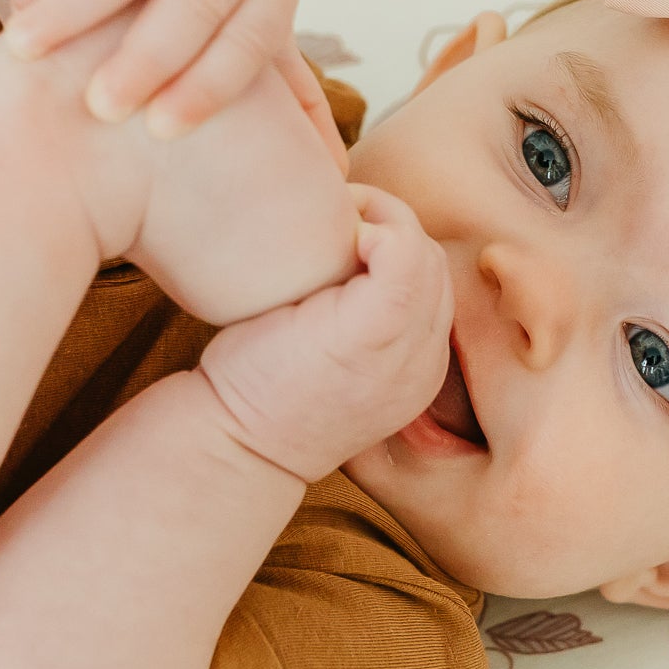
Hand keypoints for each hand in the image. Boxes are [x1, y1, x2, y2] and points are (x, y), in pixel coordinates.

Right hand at [0, 0, 308, 137]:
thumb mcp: (242, 19)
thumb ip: (280, 90)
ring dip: (77, 6)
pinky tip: (18, 9)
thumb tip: (334, 179)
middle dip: (149, 53)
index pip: (252, 35)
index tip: (162, 131)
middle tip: (101, 109)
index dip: (211, 83)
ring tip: (30, 55)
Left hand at [195, 187, 451, 481]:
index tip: (341, 245)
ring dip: (383, 221)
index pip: (432, 290)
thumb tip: (335, 259)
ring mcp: (407, 351)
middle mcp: (424, 365)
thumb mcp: (321, 366)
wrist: (233, 446)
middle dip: (393, 230)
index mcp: (415, 372)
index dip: (394, 254)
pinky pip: (407, 253)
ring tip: (333, 226)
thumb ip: (348, 325)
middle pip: (436, 268)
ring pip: (427, 255)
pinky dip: (379, 227)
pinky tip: (340, 236)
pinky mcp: (377, 330)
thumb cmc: (256, 397)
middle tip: (334, 224)